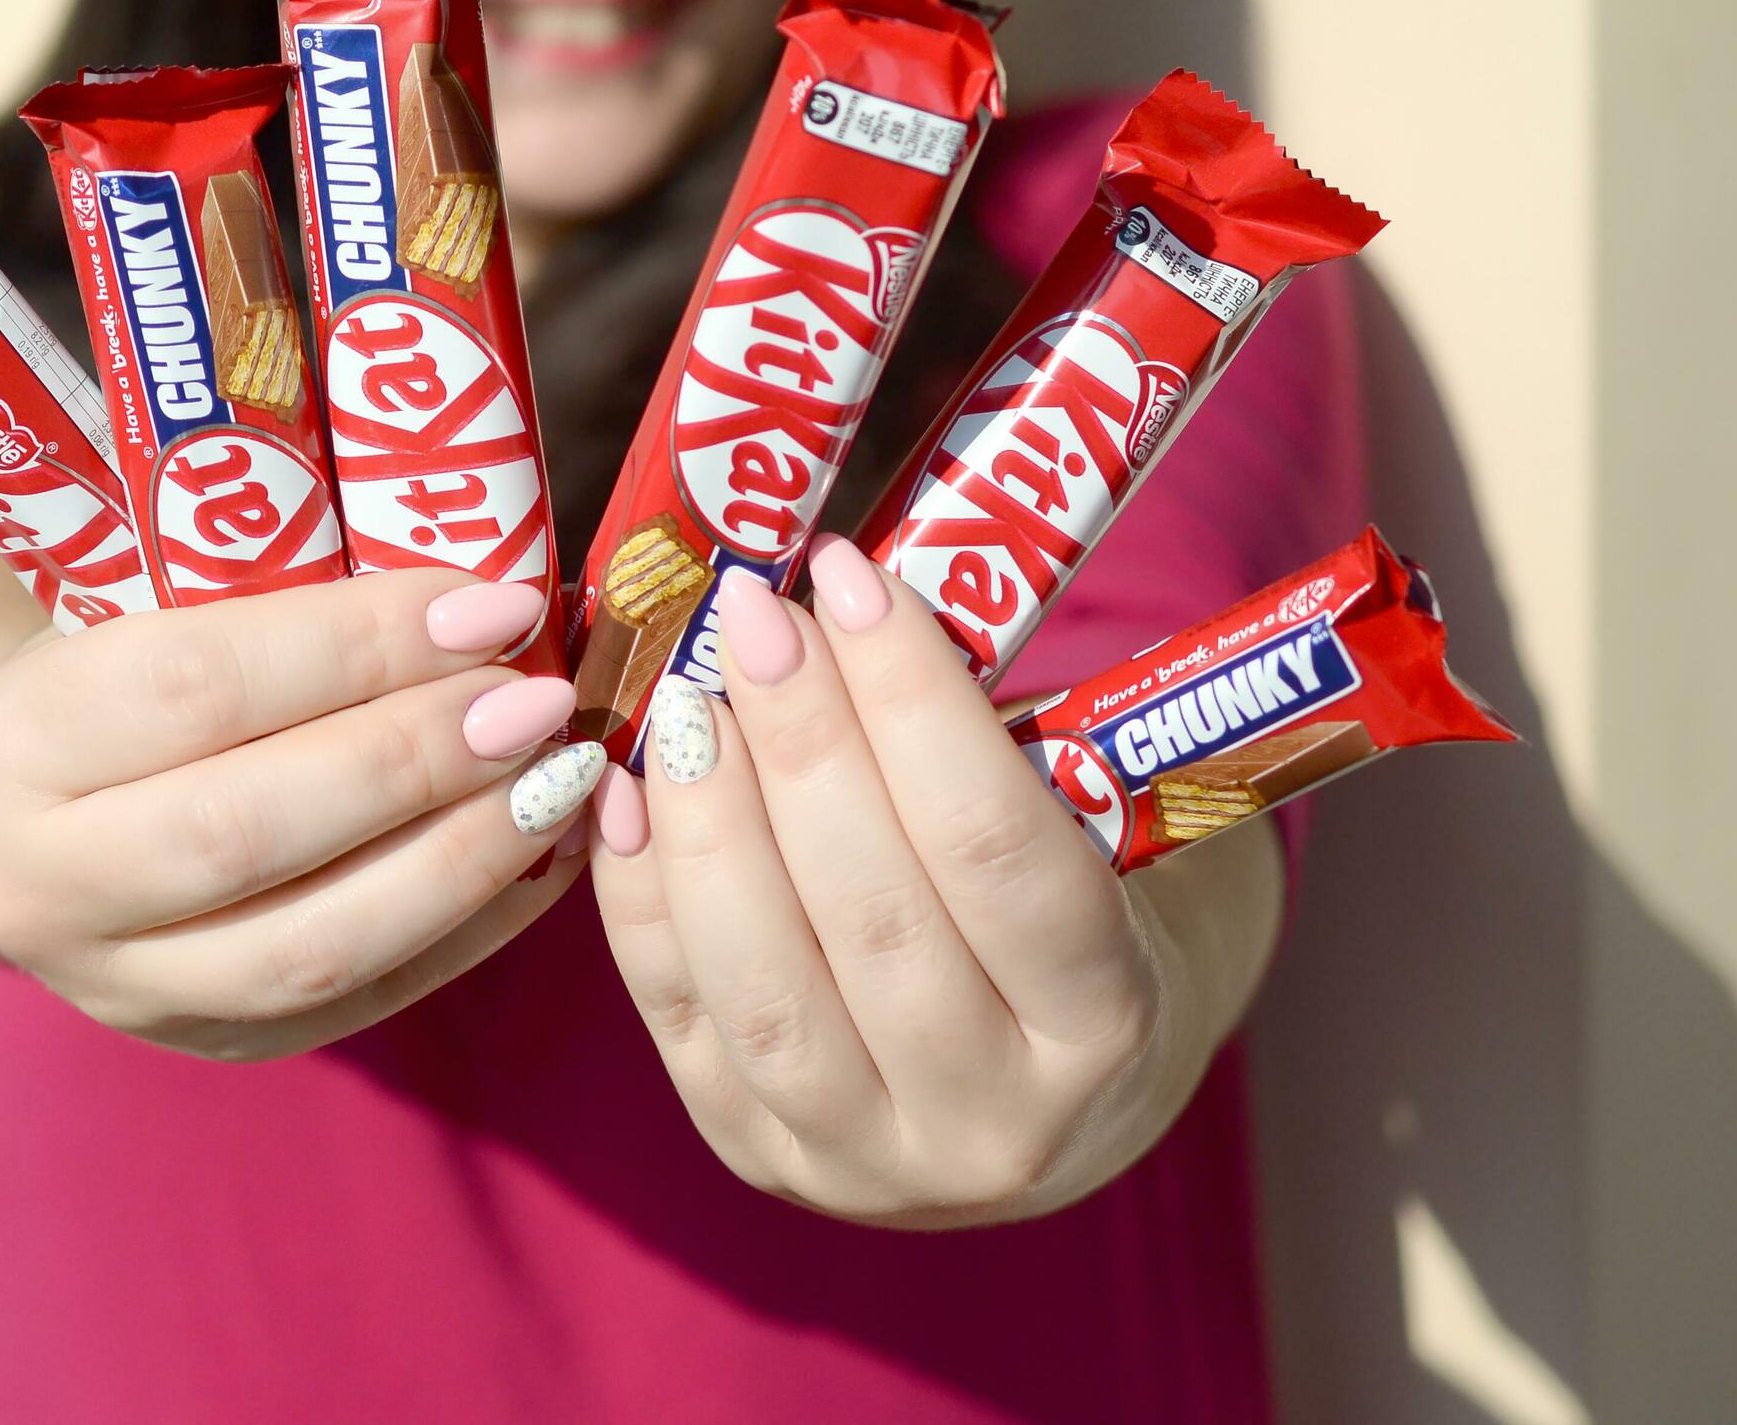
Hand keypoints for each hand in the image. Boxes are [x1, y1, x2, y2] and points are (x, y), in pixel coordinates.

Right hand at [0, 566, 605, 1061]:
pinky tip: (547, 852)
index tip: (493, 603)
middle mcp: (43, 880)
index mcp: (17, 738)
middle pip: (251, 828)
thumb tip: (484, 588)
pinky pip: (362, 998)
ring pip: (311, 945)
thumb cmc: (126, 671)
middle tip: (539, 699)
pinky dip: (473, 924)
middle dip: (418, 758)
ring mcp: (122, 985)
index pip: (199, 687)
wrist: (39, 812)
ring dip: (462, 857)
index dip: (359, 646)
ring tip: (560, 780)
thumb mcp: (152, 606)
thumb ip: (278, 594)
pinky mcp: (211, 1041)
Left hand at [589, 536, 1282, 1226]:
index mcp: (1109, 1024)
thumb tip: (838, 594)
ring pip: (764, 978)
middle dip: (800, 738)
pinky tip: (627, 788)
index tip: (849, 577)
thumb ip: (984, 738)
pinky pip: (679, 1012)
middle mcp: (996, 1118)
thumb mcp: (1079, 830)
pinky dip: (638, 893)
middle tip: (750, 609)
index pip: (996, 847)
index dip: (913, 701)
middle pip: (874, 910)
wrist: (1042, 1089)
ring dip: (709, 819)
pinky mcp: (756, 1154)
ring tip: (685, 698)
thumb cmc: (1060, 910)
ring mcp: (867, 1158)